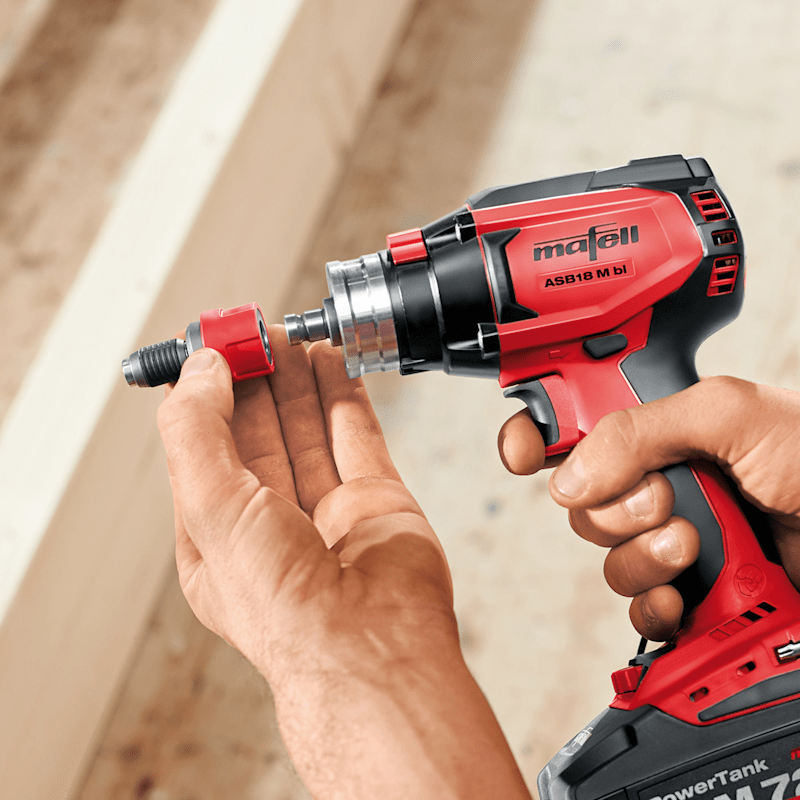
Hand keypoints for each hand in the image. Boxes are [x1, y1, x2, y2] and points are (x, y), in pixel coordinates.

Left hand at [157, 327, 530, 798]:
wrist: (371, 646)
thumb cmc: (285, 607)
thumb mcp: (210, 508)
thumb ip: (197, 431)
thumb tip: (204, 369)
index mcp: (220, 531)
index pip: (207, 444)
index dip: (209, 392)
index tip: (214, 346)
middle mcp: (273, 520)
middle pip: (261, 429)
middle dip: (257, 377)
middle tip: (257, 332)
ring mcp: (327, 509)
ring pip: (309, 427)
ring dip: (300, 379)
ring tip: (293, 336)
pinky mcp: (375, 499)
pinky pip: (356, 434)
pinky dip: (344, 395)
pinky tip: (332, 362)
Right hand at [498, 376, 799, 640]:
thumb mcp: (730, 414)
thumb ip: (639, 428)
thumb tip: (571, 474)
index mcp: (657, 426)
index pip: (571, 422)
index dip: (535, 435)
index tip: (523, 454)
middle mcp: (656, 479)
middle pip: (579, 500)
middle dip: (617, 505)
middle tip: (667, 497)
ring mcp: (671, 537)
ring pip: (605, 557)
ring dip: (643, 555)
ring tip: (693, 545)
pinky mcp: (690, 591)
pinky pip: (636, 608)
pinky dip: (654, 606)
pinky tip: (686, 596)